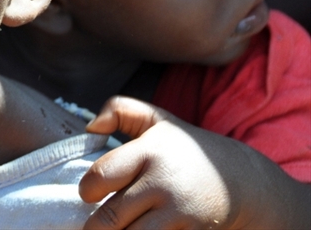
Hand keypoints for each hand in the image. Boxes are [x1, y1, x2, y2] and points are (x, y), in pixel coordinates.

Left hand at [80, 96, 309, 228]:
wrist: (241, 182)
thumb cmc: (186, 150)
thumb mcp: (158, 120)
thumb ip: (121, 111)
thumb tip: (90, 127)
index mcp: (149, 152)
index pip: (102, 175)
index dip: (87, 189)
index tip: (89, 193)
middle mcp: (162, 184)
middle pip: (110, 218)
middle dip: (95, 226)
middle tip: (93, 225)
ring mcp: (178, 214)